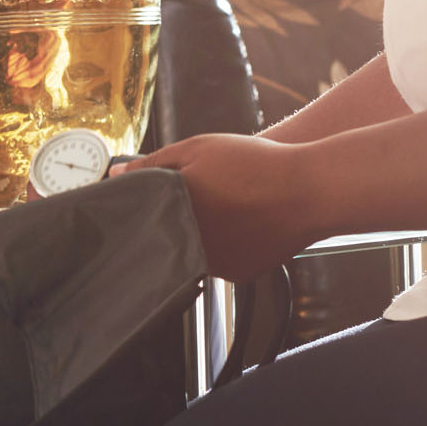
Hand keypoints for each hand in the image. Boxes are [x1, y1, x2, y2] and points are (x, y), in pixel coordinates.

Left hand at [118, 131, 308, 284]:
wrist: (310, 191)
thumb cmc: (255, 165)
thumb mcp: (198, 150)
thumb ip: (153, 164)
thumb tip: (116, 173)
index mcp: (174, 217)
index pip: (144, 219)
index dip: (146, 205)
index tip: (151, 196)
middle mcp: (190, 249)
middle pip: (170, 235)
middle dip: (178, 216)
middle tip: (203, 194)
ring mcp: (215, 267)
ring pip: (197, 249)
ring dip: (203, 232)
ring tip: (230, 203)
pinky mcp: (239, 275)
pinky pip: (224, 259)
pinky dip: (229, 243)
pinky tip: (245, 222)